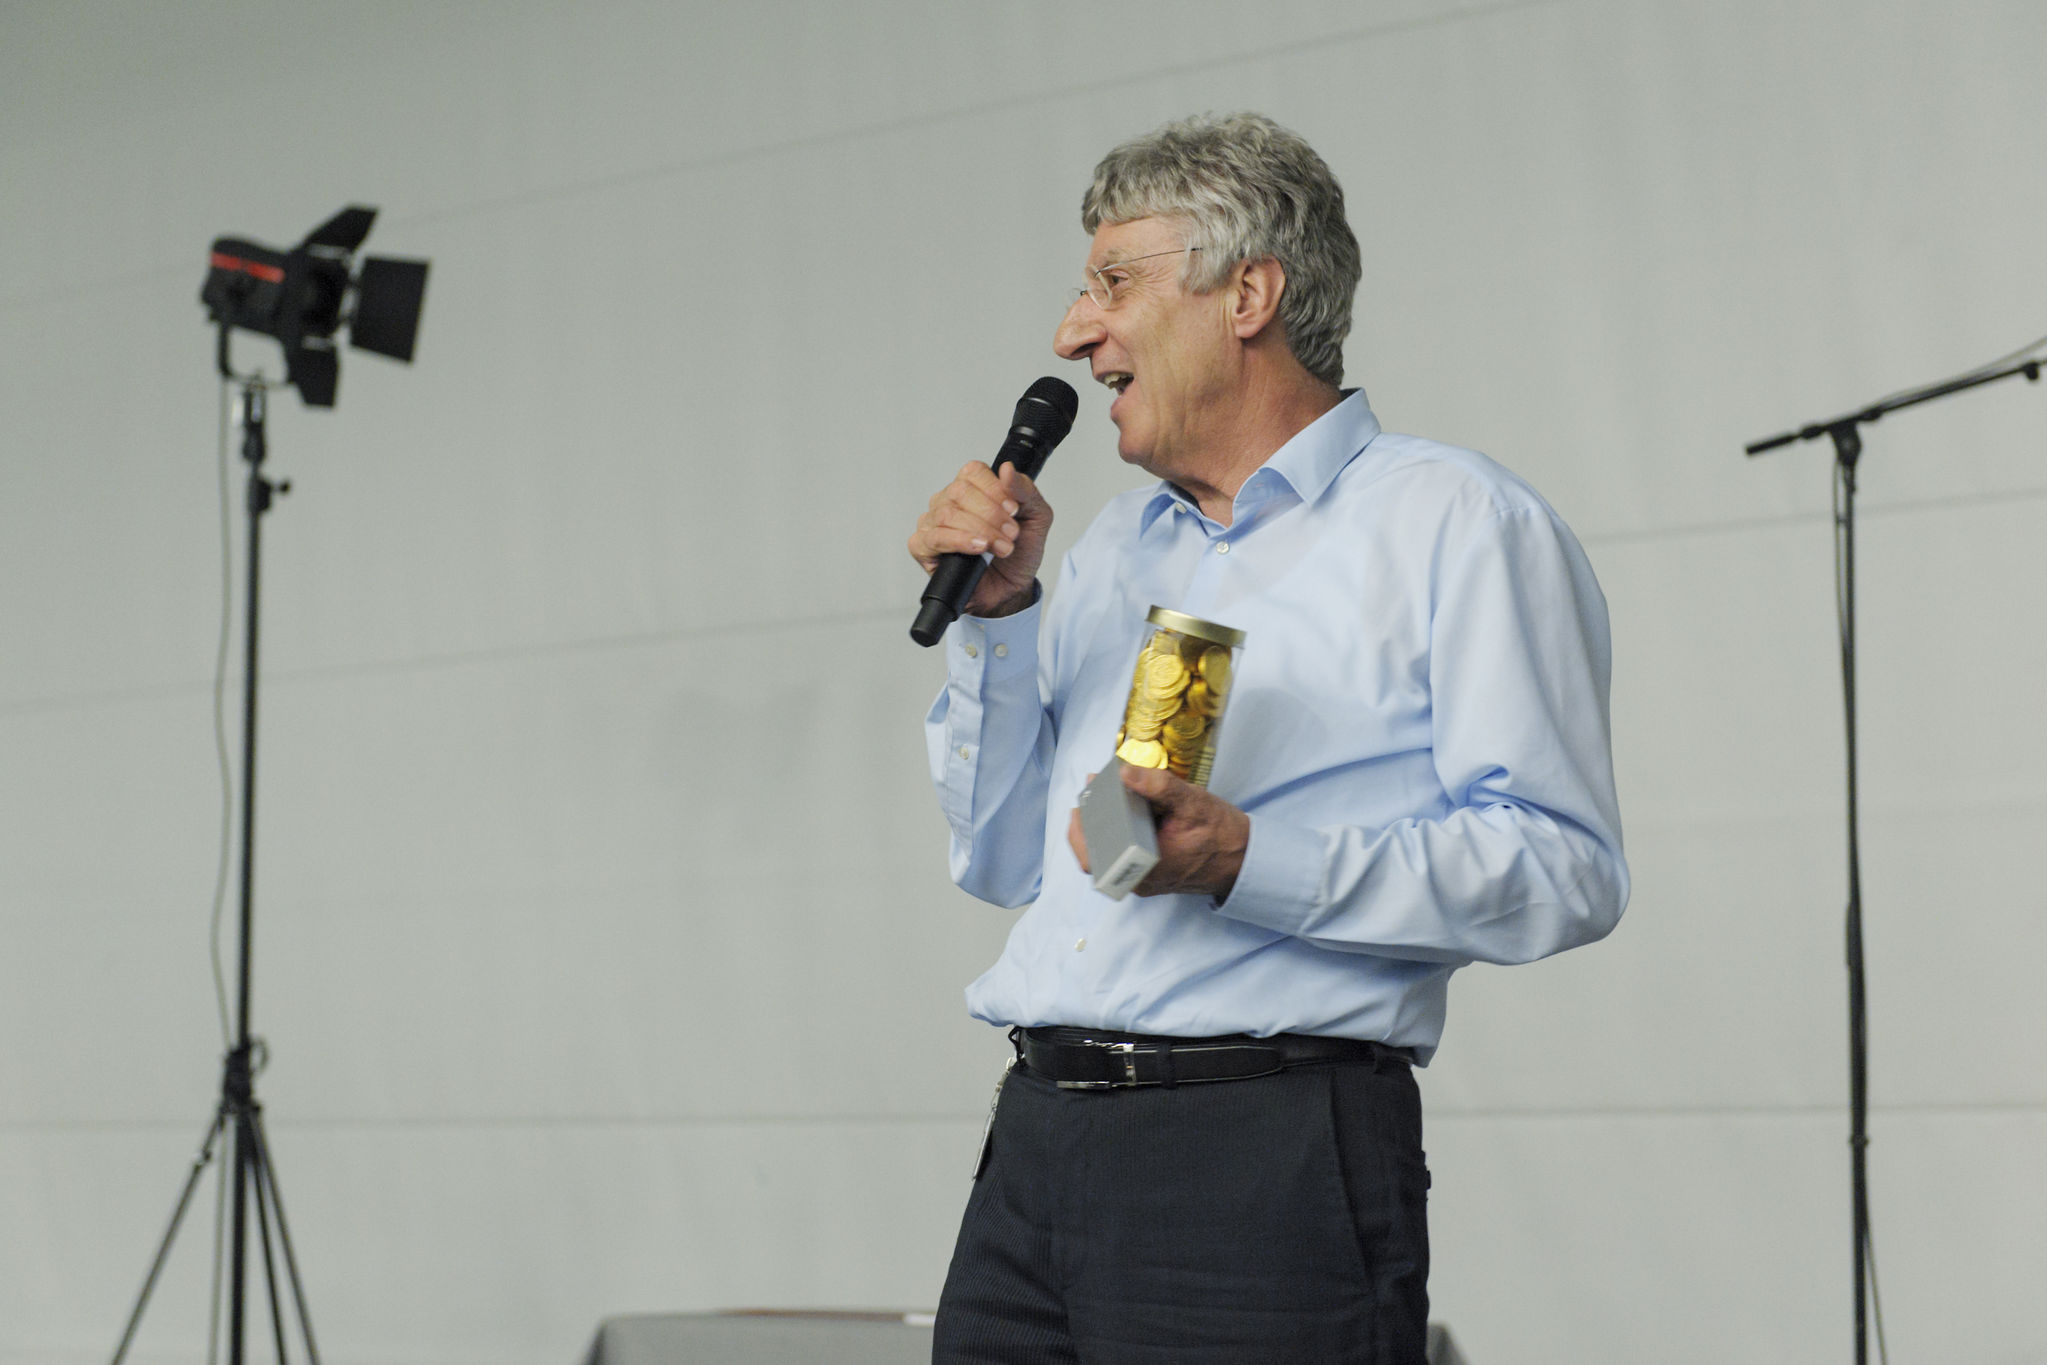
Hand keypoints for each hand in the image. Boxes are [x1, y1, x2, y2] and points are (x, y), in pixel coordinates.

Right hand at [907, 461, 1051, 618]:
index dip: (995, 490)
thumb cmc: (1019, 552)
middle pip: (959, 492)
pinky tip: (977, 549)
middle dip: (991, 515)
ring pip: (947, 513)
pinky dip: (959, 541)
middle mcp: (948, 501)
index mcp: (973, 487)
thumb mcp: (1036, 517)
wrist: (1011, 590)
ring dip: (980, 531)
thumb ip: (1025, 490)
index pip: (973, 472)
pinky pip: (933, 538)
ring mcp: (932, 523)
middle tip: (1011, 534)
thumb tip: (1007, 469)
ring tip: (1001, 548)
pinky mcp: (922, 547)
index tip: (1014, 510)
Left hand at [1067, 765, 1250, 900]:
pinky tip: (1123, 810)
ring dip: (1102, 827)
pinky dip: (1117, 834)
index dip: (1085, 820)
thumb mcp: (1192, 802)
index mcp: (1144, 868)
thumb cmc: (1220, 834)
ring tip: (1104, 796)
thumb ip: (1157, 787)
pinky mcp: (1149, 876)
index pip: (1096, 852)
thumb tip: (1124, 772)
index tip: (1090, 787)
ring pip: (1106, 857)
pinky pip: (1121, 856)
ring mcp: (1142, 881)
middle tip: (1093, 789)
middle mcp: (1138, 881)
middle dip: (1089, 820)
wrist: (1243, 860)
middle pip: (1095, 855)